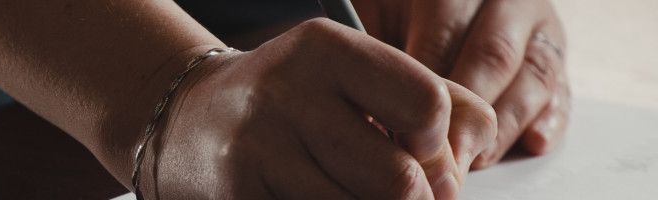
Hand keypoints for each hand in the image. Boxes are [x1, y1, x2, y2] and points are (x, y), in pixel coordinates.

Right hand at [139, 19, 496, 198]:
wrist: (187, 122)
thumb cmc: (292, 104)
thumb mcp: (357, 79)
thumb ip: (433, 103)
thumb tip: (470, 158)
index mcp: (325, 50)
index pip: (427, 104)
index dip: (438, 144)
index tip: (419, 151)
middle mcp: (285, 93)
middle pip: (398, 181)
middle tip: (399, 195)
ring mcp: (255, 151)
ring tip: (350, 193)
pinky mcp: (237, 198)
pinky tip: (314, 199)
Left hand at [355, 0, 569, 168]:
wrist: (440, 10)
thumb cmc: (400, 16)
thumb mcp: (383, 16)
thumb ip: (383, 51)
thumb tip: (376, 109)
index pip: (445, 31)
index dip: (427, 86)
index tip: (405, 126)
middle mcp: (505, 4)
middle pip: (493, 56)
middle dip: (467, 113)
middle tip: (442, 156)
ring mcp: (538, 32)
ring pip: (533, 78)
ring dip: (504, 126)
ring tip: (476, 160)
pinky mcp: (556, 63)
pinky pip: (561, 93)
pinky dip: (550, 122)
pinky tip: (533, 142)